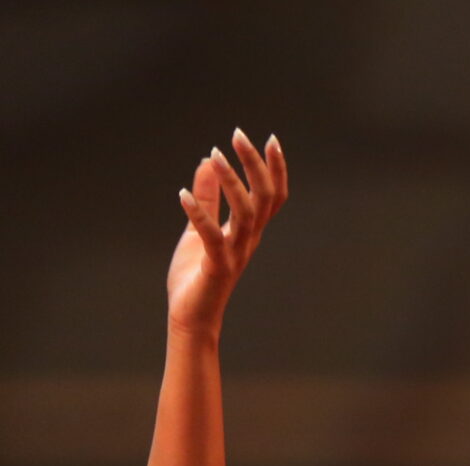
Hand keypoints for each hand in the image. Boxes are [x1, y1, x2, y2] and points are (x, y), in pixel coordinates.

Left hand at [167, 132, 287, 334]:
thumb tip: (206, 162)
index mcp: (248, 231)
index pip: (272, 196)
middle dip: (254, 165)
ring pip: (245, 213)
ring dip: (230, 182)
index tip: (271, 139)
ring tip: (213, 154)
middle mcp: (249, 239)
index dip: (276, 169)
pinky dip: (198, 215)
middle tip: (239, 135)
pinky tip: (182, 195)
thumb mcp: (198, 229)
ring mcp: (235, 253)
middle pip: (264, 198)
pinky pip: (212, 237)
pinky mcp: (216, 266)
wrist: (191, 316)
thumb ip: (206, 198)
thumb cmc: (196, 275)